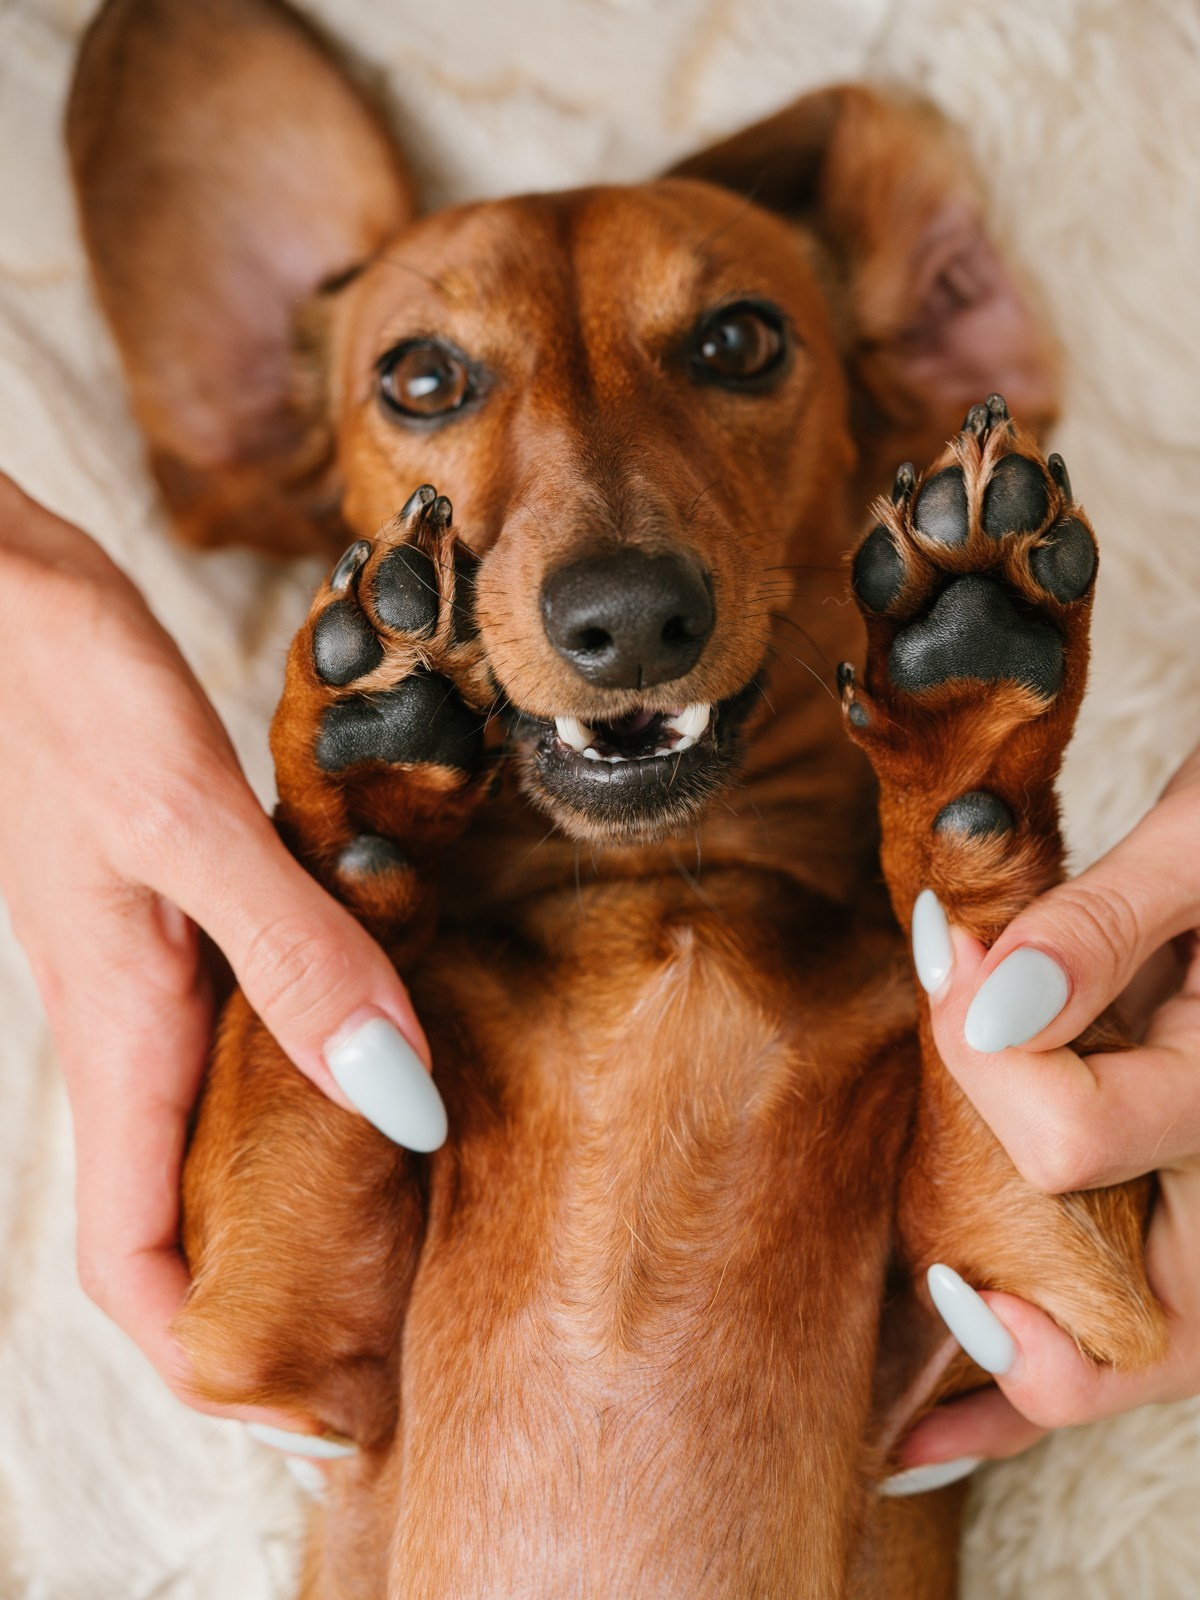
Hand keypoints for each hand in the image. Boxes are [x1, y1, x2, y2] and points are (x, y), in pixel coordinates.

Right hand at [0, 474, 435, 1427]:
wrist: (5, 593)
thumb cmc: (66, 690)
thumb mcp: (193, 825)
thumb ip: (296, 959)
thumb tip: (403, 1100)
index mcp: (122, 1033)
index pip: (132, 1258)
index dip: (203, 1356)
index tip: (301, 1409)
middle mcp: (134, 1025)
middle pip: (187, 1217)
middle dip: (267, 1299)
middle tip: (384, 1340)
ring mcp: (153, 973)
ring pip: (215, 1133)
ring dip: (295, 1196)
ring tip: (402, 1232)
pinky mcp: (180, 915)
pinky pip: (240, 1037)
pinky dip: (306, 1075)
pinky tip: (378, 1054)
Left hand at [903, 747, 1199, 1472]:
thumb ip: (1102, 927)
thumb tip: (991, 1001)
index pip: (1074, 1143)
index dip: (983, 1060)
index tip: (951, 954)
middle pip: (1134, 1328)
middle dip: (1010, 1311)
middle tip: (935, 1277)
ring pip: (1135, 1353)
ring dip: (1021, 1374)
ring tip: (908, 1427)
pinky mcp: (1183, 1197)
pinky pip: (1129, 1328)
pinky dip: (1038, 1373)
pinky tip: (931, 1438)